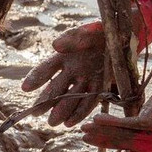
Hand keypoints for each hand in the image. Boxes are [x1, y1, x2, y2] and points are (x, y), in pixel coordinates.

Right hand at [21, 0, 151, 126]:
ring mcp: (86, 80)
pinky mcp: (100, 87)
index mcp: (65, 55)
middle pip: (56, 87)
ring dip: (61, 110)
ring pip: (70, 97)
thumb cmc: (103, 29)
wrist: (126, 33)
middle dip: (45, 101)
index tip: (25, 88)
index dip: (36, 77)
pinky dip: (79, 112)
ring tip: (53, 123)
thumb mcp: (90, 28)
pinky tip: (70, 123)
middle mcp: (72, 70)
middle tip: (35, 114)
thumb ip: (73, 37)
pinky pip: (88, 101)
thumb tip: (55, 45)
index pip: (46, 68)